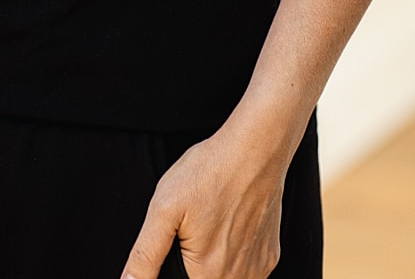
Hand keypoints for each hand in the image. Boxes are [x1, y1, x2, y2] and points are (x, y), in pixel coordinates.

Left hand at [120, 123, 285, 278]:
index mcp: (206, 274)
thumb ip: (145, 254)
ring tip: (210, 224)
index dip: (173, 265)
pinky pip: (246, 269)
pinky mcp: (269, 257)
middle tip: (195, 226)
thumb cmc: (210, 171)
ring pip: (225, 278)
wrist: (255, 149)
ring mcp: (256, 270)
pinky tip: (229, 226)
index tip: (180, 240)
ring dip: (212, 261)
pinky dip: (234, 255)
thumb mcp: (164, 208)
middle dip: (191, 262)